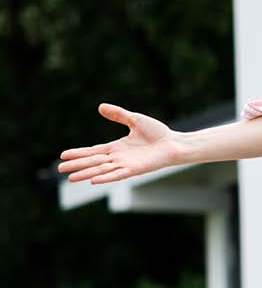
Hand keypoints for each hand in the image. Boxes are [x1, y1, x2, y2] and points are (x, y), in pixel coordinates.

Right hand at [58, 104, 185, 185]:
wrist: (175, 143)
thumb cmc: (158, 133)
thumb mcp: (135, 120)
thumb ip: (119, 115)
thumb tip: (100, 107)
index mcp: (117, 147)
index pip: (93, 151)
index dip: (78, 153)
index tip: (63, 155)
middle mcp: (119, 158)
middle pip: (93, 162)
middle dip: (77, 165)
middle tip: (59, 169)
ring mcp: (126, 164)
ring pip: (101, 170)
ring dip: (86, 173)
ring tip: (71, 178)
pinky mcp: (135, 170)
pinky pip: (118, 175)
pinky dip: (106, 177)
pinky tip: (93, 180)